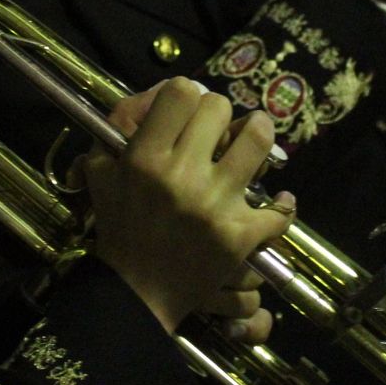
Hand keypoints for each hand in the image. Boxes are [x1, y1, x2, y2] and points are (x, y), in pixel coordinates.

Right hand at [86, 79, 295, 333]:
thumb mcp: (101, 173)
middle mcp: (181, 175)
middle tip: (217, 132)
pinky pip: (280, 209)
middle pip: (219, 107)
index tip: (189, 111)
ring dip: (259, 135)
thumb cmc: (119, 228)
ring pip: (258, 140)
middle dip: (219, 115)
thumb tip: (153, 96)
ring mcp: (214, 205)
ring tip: (255, 141)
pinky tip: (279, 200)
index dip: (188, 95)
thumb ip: (116, 130)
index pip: (182, 91)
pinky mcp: (240, 236)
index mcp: (144, 157)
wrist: (136, 293)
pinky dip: (284, 204)